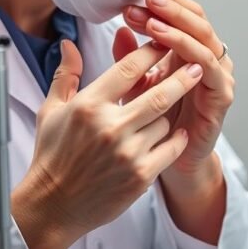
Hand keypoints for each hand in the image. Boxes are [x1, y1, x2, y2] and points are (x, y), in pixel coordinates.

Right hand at [11, 35, 203, 248]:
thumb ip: (65, 74)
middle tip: (196, 65)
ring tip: (167, 112)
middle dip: (182, 76)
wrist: (52, 206)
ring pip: (166, 121)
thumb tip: (69, 42)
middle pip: (160, 93)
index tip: (165, 42)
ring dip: (170, 114)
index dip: (151, 52)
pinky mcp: (141, 176)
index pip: (129, 68)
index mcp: (89, 105)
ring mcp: (128, 153)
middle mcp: (110, 127)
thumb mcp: (51, 111)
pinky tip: (177, 132)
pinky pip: (171, 148)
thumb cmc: (52, 156)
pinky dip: (176, 139)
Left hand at [122, 0, 234, 176]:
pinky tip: (168, 44)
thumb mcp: (135, 86)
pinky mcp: (221, 95)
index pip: (182, 14)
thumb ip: (129, 60)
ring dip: (177, 25)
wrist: (169, 163)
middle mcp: (208, 57)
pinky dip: (189, 51)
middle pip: (196, 20)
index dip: (165, 0)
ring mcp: (218, 75)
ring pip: (204, 38)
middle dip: (171, 6)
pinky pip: (208, 66)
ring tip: (152, 16)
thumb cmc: (153, 124)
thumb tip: (119, 29)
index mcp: (190, 50)